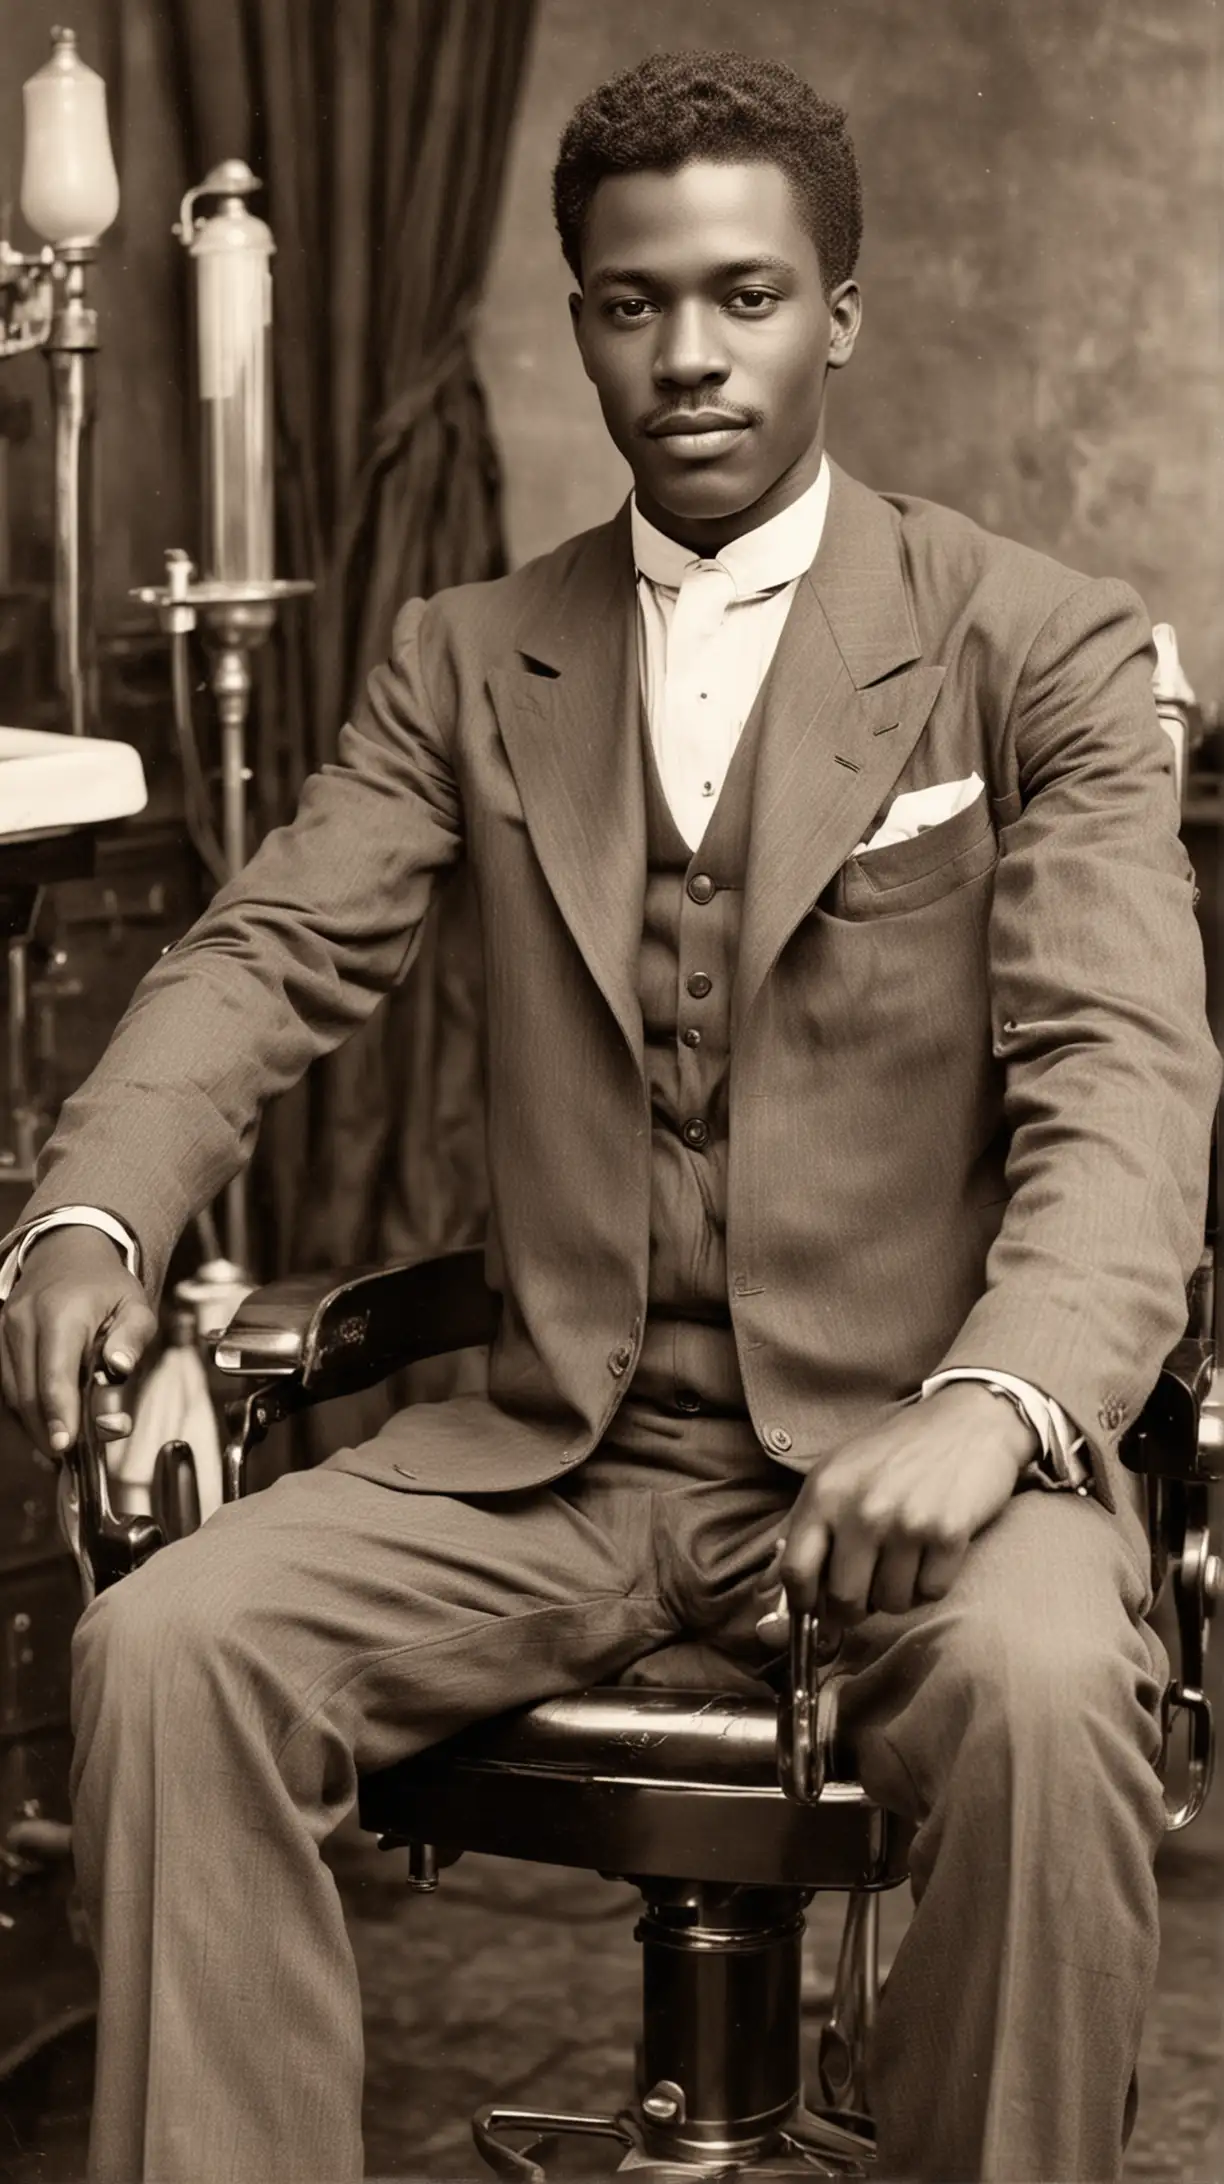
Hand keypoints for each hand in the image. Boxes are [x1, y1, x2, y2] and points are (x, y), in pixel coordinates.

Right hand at [0, 1228, 155, 1461]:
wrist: (66, 1253)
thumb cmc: (106, 1286)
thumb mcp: (135, 1304)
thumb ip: (133, 1336)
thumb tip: (121, 1367)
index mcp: (62, 1312)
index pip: (55, 1372)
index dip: (59, 1412)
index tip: (65, 1445)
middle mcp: (24, 1320)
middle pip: (28, 1390)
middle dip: (46, 1429)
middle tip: (67, 1456)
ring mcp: (4, 1329)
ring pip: (12, 1392)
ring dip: (34, 1425)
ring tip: (59, 1447)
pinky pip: (7, 1384)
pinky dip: (23, 1411)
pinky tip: (44, 1427)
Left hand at [756, 1383, 1039, 1639]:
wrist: (967, 1421)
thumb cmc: (894, 1453)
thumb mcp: (836, 1476)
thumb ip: (799, 1530)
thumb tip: (767, 1590)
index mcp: (825, 1493)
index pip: (796, 1572)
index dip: (803, 1604)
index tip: (816, 1610)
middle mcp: (861, 1509)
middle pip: (845, 1600)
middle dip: (857, 1606)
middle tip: (870, 1585)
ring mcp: (906, 1522)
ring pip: (892, 1603)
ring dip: (898, 1593)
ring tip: (905, 1558)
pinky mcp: (949, 1532)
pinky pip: (931, 1591)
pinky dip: (932, 1582)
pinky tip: (933, 1552)